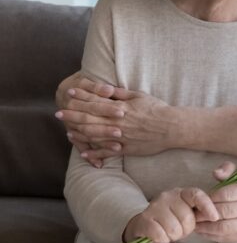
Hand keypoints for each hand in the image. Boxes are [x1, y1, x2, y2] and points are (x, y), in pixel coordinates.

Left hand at [56, 77, 187, 161]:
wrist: (171, 127)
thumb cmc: (156, 109)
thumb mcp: (139, 96)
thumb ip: (120, 94)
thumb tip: (105, 89)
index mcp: (120, 108)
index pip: (95, 101)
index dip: (81, 97)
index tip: (70, 93)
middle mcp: (117, 123)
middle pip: (90, 118)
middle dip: (73, 115)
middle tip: (59, 113)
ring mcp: (120, 137)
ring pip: (95, 136)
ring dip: (79, 134)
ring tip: (68, 131)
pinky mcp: (126, 149)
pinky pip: (107, 153)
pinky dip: (95, 154)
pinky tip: (84, 154)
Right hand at [123, 187, 219, 242]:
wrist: (144, 224)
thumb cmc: (170, 219)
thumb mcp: (185, 210)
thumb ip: (197, 210)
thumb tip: (215, 216)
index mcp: (181, 193)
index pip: (197, 195)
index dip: (207, 206)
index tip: (215, 217)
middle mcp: (168, 196)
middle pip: (187, 218)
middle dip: (186, 229)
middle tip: (179, 229)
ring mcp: (155, 206)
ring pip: (174, 228)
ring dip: (174, 236)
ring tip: (169, 232)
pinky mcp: (144, 219)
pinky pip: (161, 235)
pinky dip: (162, 240)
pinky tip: (160, 235)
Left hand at [194, 162, 236, 242]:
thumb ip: (228, 169)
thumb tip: (215, 172)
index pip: (227, 194)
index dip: (212, 197)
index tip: (201, 199)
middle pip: (225, 211)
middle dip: (206, 213)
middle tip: (193, 213)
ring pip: (224, 227)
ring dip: (206, 227)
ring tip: (195, 224)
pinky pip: (224, 237)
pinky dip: (211, 235)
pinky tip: (202, 231)